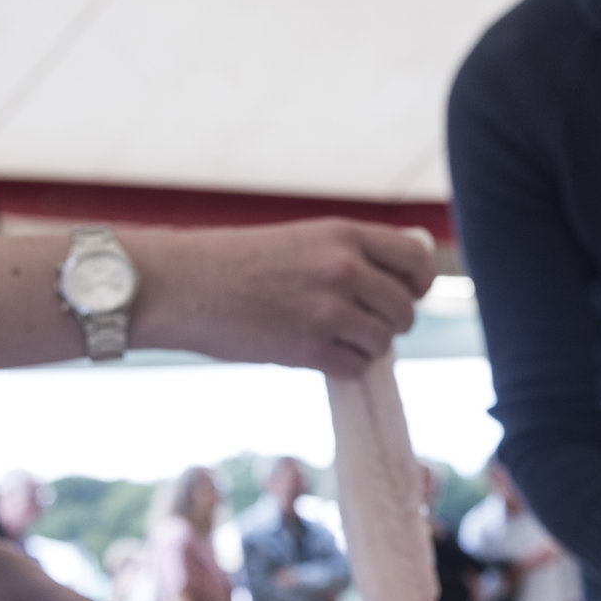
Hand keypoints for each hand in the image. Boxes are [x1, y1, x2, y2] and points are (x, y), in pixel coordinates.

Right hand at [138, 220, 436, 378]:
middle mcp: (344, 269)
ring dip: (365, 345)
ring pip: (383, 342)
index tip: (407, 292)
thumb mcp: (302, 239)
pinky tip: (318, 352)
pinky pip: (356, 366)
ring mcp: (328, 310)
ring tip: (333, 336)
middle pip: (404, 309)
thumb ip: (352, 254)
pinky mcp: (309, 348)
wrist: (183, 285)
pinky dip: (344, 365)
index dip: (418, 282)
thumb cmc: (237, 261)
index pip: (415, 260)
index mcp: (344, 234)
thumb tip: (404, 280)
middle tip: (360, 321)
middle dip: (390, 321)